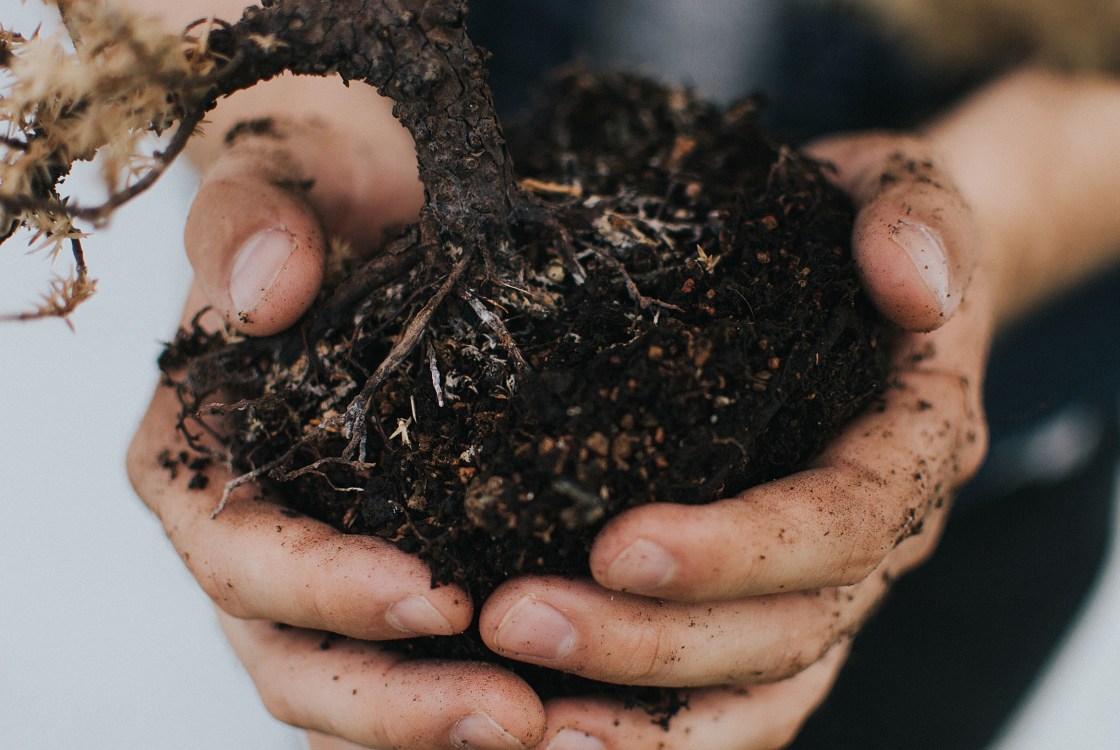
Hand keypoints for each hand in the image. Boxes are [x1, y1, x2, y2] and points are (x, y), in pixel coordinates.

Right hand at [127, 103, 544, 748]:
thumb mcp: (278, 182)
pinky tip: (553, 703)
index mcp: (198, 465)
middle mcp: (250, 537)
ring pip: (353, 688)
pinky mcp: (394, 568)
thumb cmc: (315, 199)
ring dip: (436, 724)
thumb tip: (266, 294)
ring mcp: (319, 567)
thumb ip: (252, 224)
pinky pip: (413, 664)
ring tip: (542, 727)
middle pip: (297, 660)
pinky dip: (464, 693)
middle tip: (510, 714)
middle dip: (394, 702)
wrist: (366, 206)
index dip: (326, 590)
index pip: (243, 559)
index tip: (435, 594)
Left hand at [470, 132, 990, 747]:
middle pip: (786, 630)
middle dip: (652, 642)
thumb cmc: (861, 227)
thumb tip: (910, 282)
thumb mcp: (899, 189)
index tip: (615, 544)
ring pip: (757, 690)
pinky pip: (727, 695)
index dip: (737, 551)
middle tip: (516, 620)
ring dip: (646, 720)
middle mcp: (879, 539)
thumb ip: (915, 219)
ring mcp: (825, 582)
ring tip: (528, 723)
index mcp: (913, 446)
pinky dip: (653, 729)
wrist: (867, 272)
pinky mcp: (769, 599)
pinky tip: (556, 730)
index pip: (839, 523)